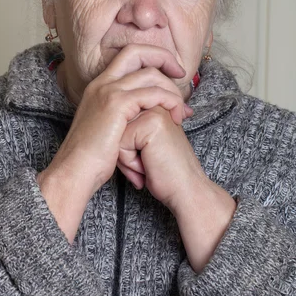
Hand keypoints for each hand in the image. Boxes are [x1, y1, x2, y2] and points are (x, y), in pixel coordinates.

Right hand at [38, 44, 189, 241]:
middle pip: (137, 51)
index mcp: (99, 86)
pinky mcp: (117, 104)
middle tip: (181, 74)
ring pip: (150, 73)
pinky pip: (153, 93)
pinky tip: (176, 116)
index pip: (128, 56)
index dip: (152, 59)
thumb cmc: (93, 159)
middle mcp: (102, 83)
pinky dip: (170, 102)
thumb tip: (146, 112)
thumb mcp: (109, 129)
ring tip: (182, 109)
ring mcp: (108, 91)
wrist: (75, 171)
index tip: (171, 75)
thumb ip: (125, 115)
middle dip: (163, 57)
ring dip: (171, 88)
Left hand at [118, 106, 236, 271]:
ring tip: (147, 164)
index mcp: (156, 108)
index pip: (121, 123)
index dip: (128, 147)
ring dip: (127, 157)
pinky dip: (129, 161)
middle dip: (126, 151)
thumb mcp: (147, 145)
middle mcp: (156, 106)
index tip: (150, 157)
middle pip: (117, 127)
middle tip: (148, 163)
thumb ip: (133, 129)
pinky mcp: (150, 124)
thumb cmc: (166, 173)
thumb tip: (109, 123)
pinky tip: (147, 166)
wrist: (186, 189)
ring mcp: (154, 113)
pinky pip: (121, 142)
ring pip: (117, 134)